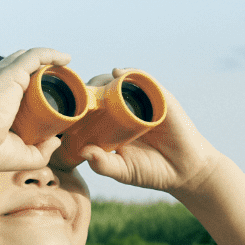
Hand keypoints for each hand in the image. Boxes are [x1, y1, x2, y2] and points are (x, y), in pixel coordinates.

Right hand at [0, 47, 68, 172]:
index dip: (22, 85)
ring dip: (46, 59)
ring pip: (26, 58)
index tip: (41, 93)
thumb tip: (55, 141)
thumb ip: (39, 151)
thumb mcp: (19, 154)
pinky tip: (66, 59)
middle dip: (34, 69)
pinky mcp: (11, 73)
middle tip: (56, 79)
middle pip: (15, 66)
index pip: (3, 84)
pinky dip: (51, 54)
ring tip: (65, 65)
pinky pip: (35, 56)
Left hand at [71, 69, 223, 194]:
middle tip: (75, 98)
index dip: (74, 105)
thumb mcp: (122, 170)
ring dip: (103, 80)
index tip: (59, 108)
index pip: (88, 108)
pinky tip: (118, 74)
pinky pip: (143, 79)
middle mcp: (124, 110)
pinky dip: (130, 73)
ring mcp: (141, 102)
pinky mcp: (159, 97)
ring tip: (94, 86)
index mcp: (111, 125)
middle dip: (85, 91)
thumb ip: (103, 165)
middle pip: (99, 91)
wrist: (185, 171)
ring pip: (117, 82)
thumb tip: (84, 153)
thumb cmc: (150, 171)